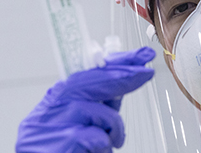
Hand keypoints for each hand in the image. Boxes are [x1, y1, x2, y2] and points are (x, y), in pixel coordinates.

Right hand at [16, 47, 154, 152]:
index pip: (88, 72)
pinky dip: (104, 146)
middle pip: (93, 82)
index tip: (139, 57)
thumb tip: (122, 85)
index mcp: (57, 99)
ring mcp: (56, 122)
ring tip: (111, 141)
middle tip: (147, 72)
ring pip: (102, 113)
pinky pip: (99, 137)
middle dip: (125, 75)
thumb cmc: (61, 148)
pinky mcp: (65, 141)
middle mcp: (53, 106)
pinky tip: (94, 152)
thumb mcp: (80, 122)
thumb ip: (98, 104)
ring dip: (114, 129)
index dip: (116, 63)